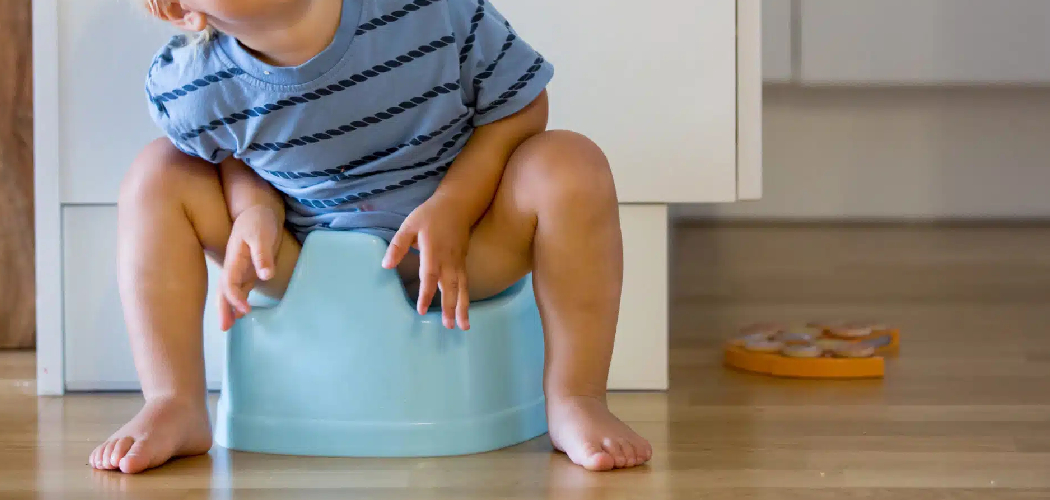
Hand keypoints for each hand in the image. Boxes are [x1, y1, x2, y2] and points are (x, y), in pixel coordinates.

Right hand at [218, 205, 281, 330]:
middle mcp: (234, 267)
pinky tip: (240, 313)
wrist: (258, 212)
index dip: (235, 297)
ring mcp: (240, 270)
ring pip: (230, 292)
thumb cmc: (258, 221)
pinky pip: (240, 289)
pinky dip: (239, 301)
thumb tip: (265, 275)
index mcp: (234, 258)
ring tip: (228, 326)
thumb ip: (262, 254)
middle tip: (224, 328)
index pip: (230, 282)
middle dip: (224, 309)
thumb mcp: (262, 234)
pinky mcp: (248, 271)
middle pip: (224, 291)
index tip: (245, 310)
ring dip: (229, 308)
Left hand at [383, 198, 471, 329]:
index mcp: (433, 251)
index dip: (426, 294)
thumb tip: (386, 265)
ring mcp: (458, 261)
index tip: (421, 310)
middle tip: (450, 327)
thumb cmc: (431, 214)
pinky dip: (465, 298)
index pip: (429, 276)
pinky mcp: (463, 262)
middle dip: (450, 308)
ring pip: (462, 288)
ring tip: (464, 326)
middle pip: (450, 287)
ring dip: (462, 307)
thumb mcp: (409, 225)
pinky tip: (463, 310)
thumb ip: (398, 246)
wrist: (458, 204)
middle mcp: (448, 259)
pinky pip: (465, 283)